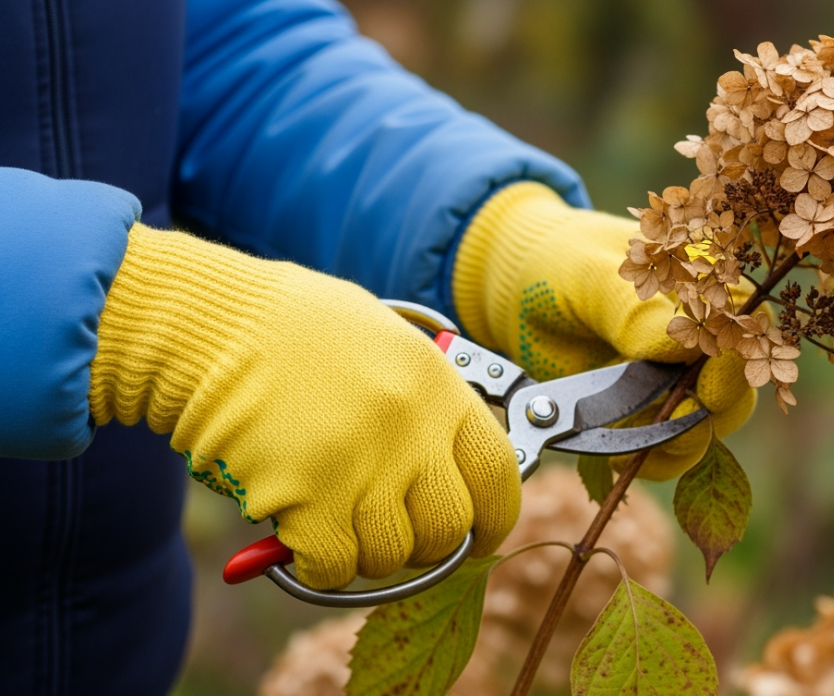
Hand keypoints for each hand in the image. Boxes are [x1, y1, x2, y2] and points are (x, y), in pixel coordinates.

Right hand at [90, 226, 519, 588]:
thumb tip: (447, 471)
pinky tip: (298, 535)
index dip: (493, 516)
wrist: (210, 324)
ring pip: (390, 554)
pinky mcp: (307, 497)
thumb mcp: (386, 344)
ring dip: (363, 550)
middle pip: (447, 528)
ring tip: (333, 514)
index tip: (480, 533)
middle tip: (388, 527)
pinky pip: (333, 566)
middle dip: (422, 542)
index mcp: (437, 386)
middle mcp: (411, 429)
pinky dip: (317, 565)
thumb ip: (424, 405)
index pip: (498, 474)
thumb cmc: (291, 328)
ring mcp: (362, 465)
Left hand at [453, 183, 755, 480]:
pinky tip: (620, 458)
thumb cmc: (557, 263)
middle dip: (714, 412)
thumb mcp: (589, 277)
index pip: (749, 328)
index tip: (710, 387)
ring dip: (682, 443)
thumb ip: (634, 312)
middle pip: (741, 386)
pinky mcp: (651, 411)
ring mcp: (679, 377)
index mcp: (706, 286)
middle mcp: (705, 335)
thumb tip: (687, 346)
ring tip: (637, 445)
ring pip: (712, 425)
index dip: (739, 361)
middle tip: (678, 423)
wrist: (513, 290)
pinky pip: (673, 448)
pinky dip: (655, 460)